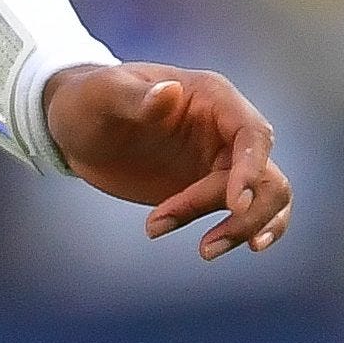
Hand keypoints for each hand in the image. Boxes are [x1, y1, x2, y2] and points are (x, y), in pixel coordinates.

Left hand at [42, 61, 295, 260]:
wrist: (77, 128)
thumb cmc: (87, 100)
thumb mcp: (102, 94)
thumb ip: (135, 97)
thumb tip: (170, 92)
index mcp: (211, 96)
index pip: (251, 133)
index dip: (251, 169)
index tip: (235, 204)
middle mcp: (226, 127)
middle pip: (264, 174)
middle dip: (242, 213)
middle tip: (202, 245)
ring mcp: (221, 159)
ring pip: (266, 197)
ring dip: (245, 228)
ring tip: (205, 250)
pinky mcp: (211, 188)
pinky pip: (250, 212)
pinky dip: (248, 231)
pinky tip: (226, 247)